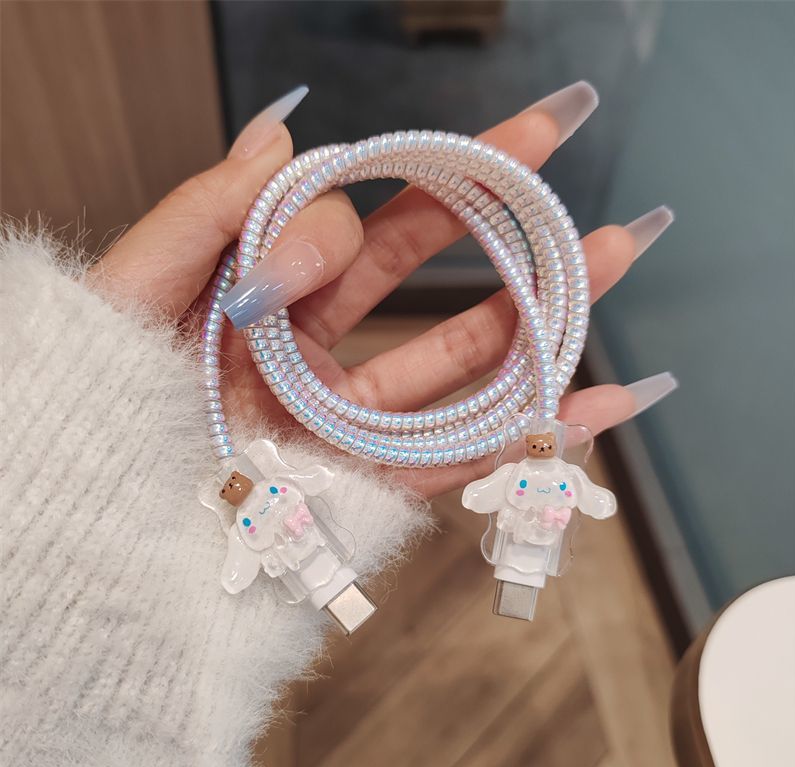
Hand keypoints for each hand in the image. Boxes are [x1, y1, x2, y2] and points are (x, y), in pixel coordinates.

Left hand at [92, 85, 645, 498]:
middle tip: (557, 155)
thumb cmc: (99, 399)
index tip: (376, 203)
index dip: (370, 206)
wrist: (101, 518)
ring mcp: (352, 424)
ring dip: (539, 311)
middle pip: (427, 279)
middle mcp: (319, 357)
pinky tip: (604, 397)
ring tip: (609, 253)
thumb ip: (209, 213)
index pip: (346, 232)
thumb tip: (282, 135)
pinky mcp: (372, 486)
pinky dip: (534, 432)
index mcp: (268, 303)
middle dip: (494, 216)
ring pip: (464, 363)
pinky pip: (463, 458)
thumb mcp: (141, 289)